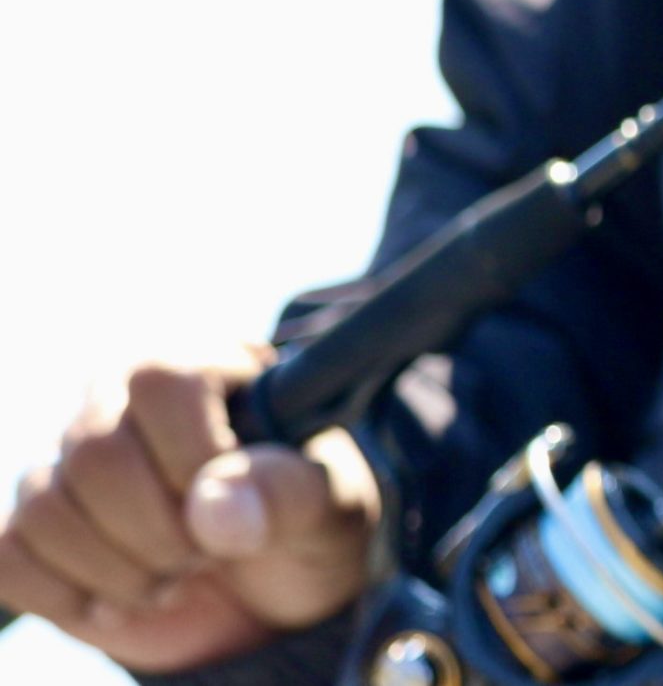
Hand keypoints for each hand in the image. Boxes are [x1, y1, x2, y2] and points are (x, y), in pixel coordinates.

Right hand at [0, 346, 379, 672]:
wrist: (273, 585)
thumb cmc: (308, 522)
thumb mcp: (331, 503)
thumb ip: (287, 491)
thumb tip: (214, 509)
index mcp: (203, 361)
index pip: (162, 381)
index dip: (195, 458)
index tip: (238, 510)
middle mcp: (123, 394)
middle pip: (96, 455)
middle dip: (158, 531)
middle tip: (207, 557)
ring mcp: (69, 458)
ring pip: (46, 507)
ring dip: (119, 570)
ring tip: (177, 578)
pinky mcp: (34, 525)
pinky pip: (9, 554)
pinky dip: (65, 594)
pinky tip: (121, 601)